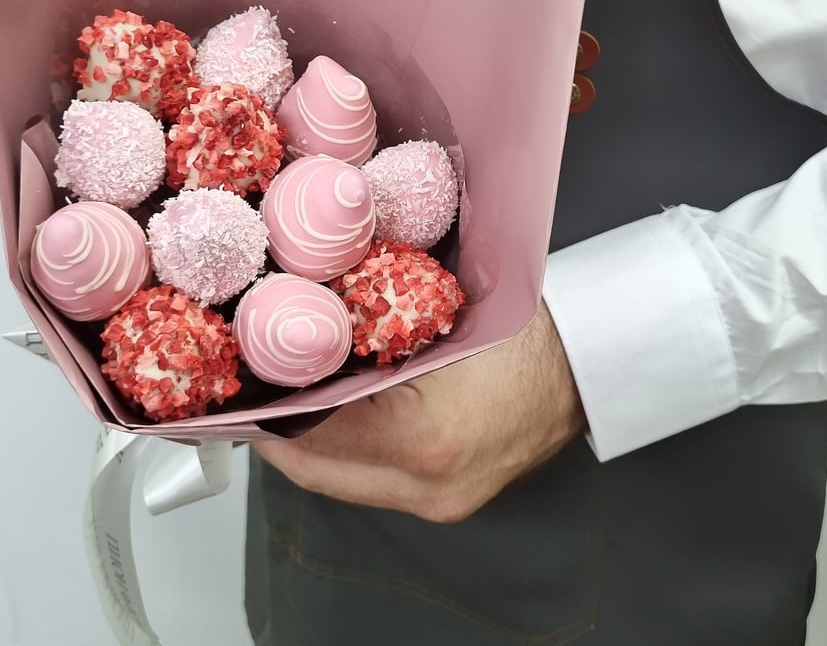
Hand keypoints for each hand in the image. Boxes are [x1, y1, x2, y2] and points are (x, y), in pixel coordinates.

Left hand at [253, 303, 585, 522]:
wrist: (583, 364)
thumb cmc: (522, 334)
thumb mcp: (433, 324)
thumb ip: (367, 340)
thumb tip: (306, 341)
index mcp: (423, 439)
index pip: (315, 430)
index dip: (270, 409)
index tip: (243, 391)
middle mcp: (428, 487)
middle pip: (319, 470)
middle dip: (279, 436)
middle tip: (253, 402)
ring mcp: (439, 502)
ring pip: (344, 481)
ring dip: (311, 446)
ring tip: (287, 406)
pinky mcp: (450, 501)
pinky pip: (374, 483)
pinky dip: (346, 455)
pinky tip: (336, 422)